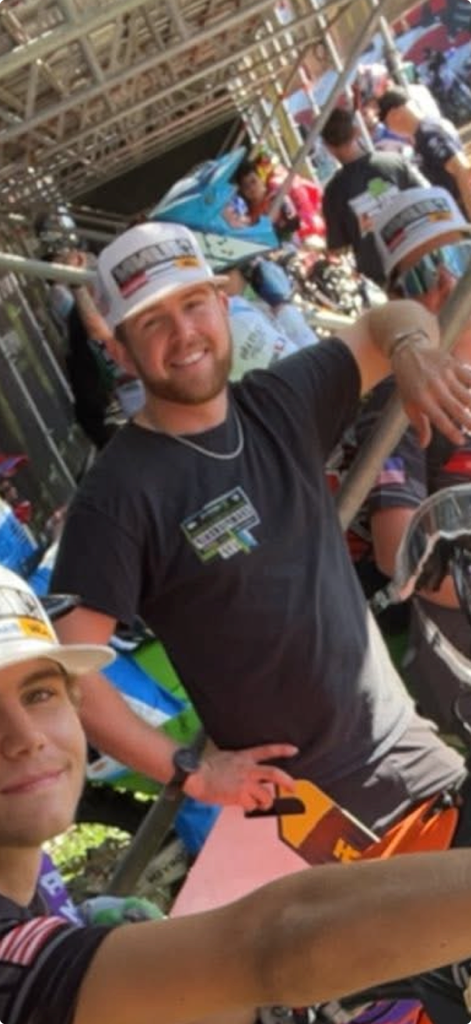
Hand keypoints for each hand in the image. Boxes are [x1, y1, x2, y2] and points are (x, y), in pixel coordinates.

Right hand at [183, 743, 297, 810]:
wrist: (196, 775)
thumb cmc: (205, 767)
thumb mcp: (226, 758)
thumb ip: (238, 765)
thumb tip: (245, 775)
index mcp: (244, 757)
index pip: (266, 751)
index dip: (282, 750)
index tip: (294, 750)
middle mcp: (248, 769)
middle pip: (274, 774)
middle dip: (288, 782)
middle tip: (294, 788)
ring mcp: (245, 782)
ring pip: (266, 796)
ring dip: (265, 803)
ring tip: (261, 804)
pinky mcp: (240, 795)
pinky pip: (251, 806)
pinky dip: (249, 808)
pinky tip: (241, 804)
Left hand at [392, 344, 470, 447]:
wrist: (409, 352)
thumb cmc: (409, 383)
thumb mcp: (409, 404)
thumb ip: (419, 424)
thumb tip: (424, 444)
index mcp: (421, 398)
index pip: (438, 418)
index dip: (451, 431)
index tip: (461, 441)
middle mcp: (434, 387)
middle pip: (456, 408)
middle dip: (469, 422)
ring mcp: (445, 375)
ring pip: (466, 395)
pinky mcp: (453, 364)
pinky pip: (469, 378)